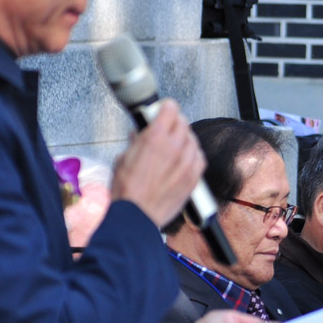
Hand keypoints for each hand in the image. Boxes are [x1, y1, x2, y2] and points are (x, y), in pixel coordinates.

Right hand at [111, 99, 205, 227]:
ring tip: (173, 146)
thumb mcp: (123, 159)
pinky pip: (199, 157)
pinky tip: (184, 159)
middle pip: (183, 122)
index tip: (163, 109)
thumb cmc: (128, 191)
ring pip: (192, 139)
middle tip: (167, 127)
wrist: (137, 216)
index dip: (166, 107)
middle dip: (175, 122)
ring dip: (184, 139)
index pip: (170, 108)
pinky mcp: (194, 176)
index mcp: (155, 137)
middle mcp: (175, 146)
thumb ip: (135, 143)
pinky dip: (193, 155)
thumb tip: (138, 135)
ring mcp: (187, 161)